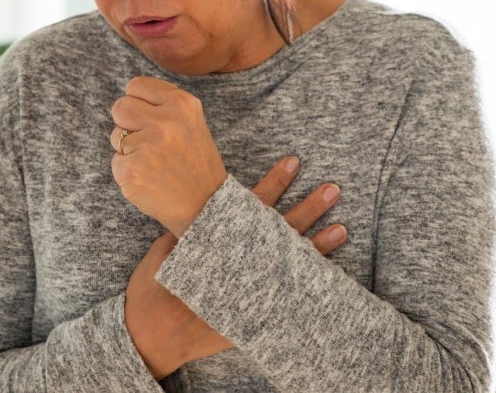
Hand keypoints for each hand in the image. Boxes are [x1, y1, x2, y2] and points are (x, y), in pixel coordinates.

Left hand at [110, 77, 227, 235]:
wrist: (206, 205)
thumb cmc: (194, 162)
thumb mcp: (190, 122)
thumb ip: (163, 105)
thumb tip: (129, 96)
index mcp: (181, 103)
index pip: (136, 85)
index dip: (137, 103)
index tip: (148, 118)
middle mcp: (165, 121)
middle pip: (120, 107)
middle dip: (127, 123)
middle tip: (148, 143)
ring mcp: (147, 146)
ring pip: (116, 135)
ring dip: (128, 149)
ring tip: (154, 162)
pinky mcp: (132, 170)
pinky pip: (115, 161)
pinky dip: (128, 172)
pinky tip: (149, 178)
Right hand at [124, 156, 348, 378]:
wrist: (153, 333)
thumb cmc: (155, 287)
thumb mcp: (170, 246)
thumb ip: (194, 226)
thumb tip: (208, 202)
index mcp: (221, 240)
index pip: (253, 204)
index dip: (274, 182)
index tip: (292, 162)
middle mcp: (242, 264)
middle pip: (282, 231)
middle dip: (309, 209)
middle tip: (332, 190)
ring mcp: (252, 291)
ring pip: (293, 264)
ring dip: (319, 245)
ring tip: (342, 228)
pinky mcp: (255, 315)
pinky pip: (289, 297)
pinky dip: (308, 284)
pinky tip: (328, 275)